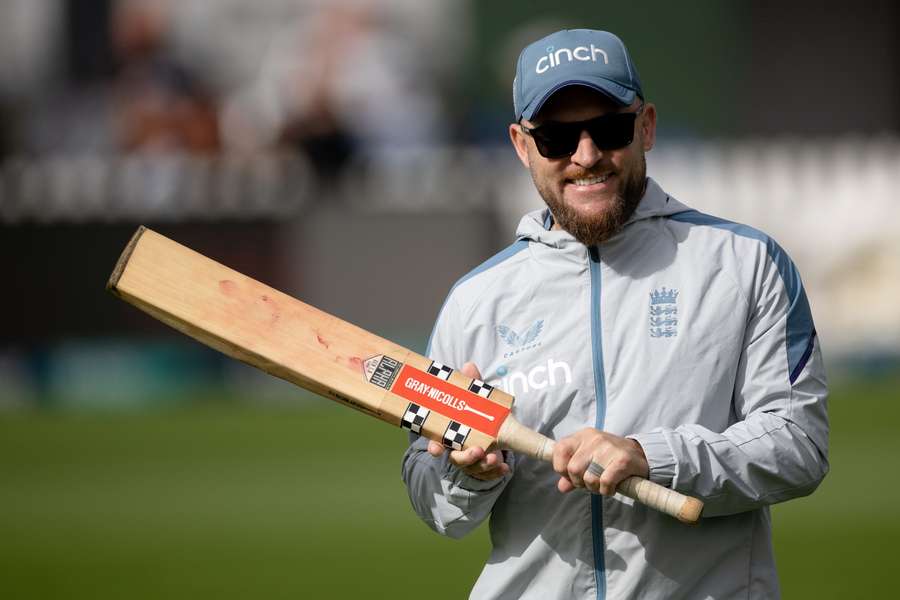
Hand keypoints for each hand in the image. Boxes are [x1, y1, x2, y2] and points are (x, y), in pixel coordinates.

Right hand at [426, 361, 509, 480]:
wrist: (487, 434)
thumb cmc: (473, 415)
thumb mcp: (473, 399)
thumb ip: (470, 386)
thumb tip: (469, 365)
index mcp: (449, 435)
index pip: (436, 443)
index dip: (434, 447)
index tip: (436, 449)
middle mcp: (456, 450)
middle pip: (456, 459)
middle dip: (466, 457)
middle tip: (478, 451)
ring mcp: (469, 462)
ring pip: (473, 469)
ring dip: (484, 465)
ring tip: (496, 457)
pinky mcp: (482, 470)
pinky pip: (487, 475)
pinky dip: (496, 473)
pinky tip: (505, 467)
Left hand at [552, 428, 648, 495]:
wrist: (641, 454)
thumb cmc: (609, 458)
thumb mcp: (588, 459)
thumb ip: (572, 473)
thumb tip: (562, 487)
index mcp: (582, 436)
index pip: (560, 450)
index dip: (562, 468)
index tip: (573, 476)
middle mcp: (594, 439)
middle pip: (573, 469)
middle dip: (580, 482)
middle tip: (591, 483)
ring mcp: (608, 448)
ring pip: (589, 478)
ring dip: (595, 488)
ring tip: (603, 483)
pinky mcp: (622, 460)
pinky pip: (605, 483)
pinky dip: (607, 490)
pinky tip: (612, 487)